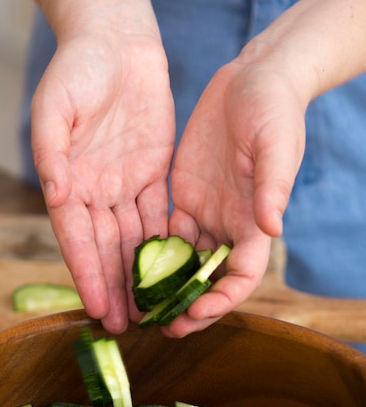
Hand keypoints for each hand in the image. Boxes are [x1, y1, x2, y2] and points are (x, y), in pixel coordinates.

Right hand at [31, 31, 174, 332]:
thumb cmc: (78, 67)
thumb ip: (52, 151)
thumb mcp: (56, 105)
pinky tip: (174, 270)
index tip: (99, 309)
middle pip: (107, 249)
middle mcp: (96, 191)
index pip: (77, 240)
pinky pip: (160, 216)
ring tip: (151, 309)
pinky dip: (165, 244)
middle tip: (127, 326)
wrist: (116, 41)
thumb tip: (56, 195)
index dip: (88, 275)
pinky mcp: (154, 174)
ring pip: (134, 240)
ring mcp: (126, 185)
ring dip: (141, 276)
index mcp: (68, 181)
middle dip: (116, 288)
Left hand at [167, 54, 306, 336]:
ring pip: (184, 262)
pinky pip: (165, 233)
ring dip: (165, 287)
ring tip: (139, 308)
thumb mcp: (276, 145)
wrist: (253, 79)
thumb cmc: (275, 110)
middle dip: (188, 305)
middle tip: (162, 327)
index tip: (195, 314)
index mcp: (254, 221)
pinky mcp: (184, 197)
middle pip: (209, 278)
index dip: (221, 300)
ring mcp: (205, 213)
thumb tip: (272, 228)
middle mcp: (229, 225)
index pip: (241, 275)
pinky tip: (130, 270)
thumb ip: (271, 187)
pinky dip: (151, 255)